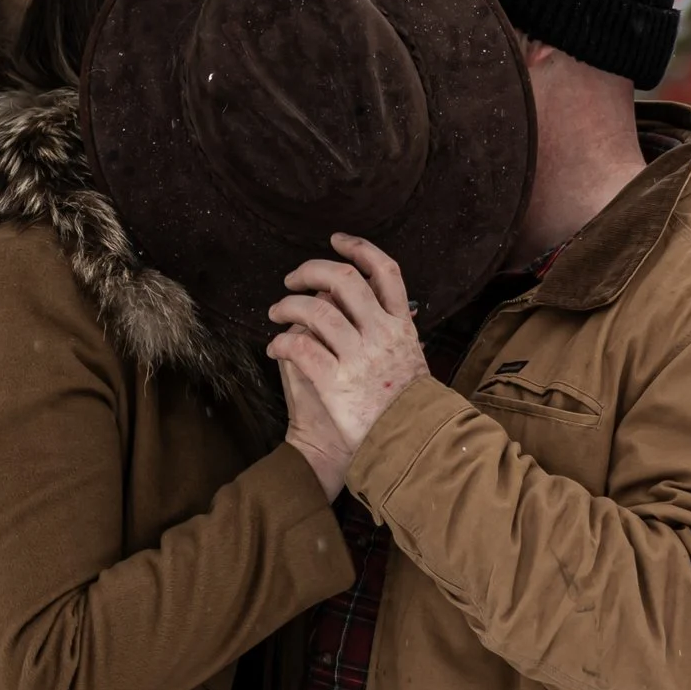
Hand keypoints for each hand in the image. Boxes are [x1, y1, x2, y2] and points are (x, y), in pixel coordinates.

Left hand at [269, 234, 426, 479]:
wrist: (408, 448)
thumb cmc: (409, 409)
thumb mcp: (414, 363)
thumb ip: (403, 334)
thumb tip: (405, 311)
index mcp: (401, 327)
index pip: (385, 271)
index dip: (359, 248)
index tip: (337, 241)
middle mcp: (381, 335)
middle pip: (343, 280)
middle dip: (312, 271)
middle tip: (293, 278)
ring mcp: (358, 357)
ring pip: (315, 311)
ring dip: (288, 306)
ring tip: (276, 312)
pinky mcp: (335, 381)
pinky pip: (300, 347)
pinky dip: (282, 342)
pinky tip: (275, 348)